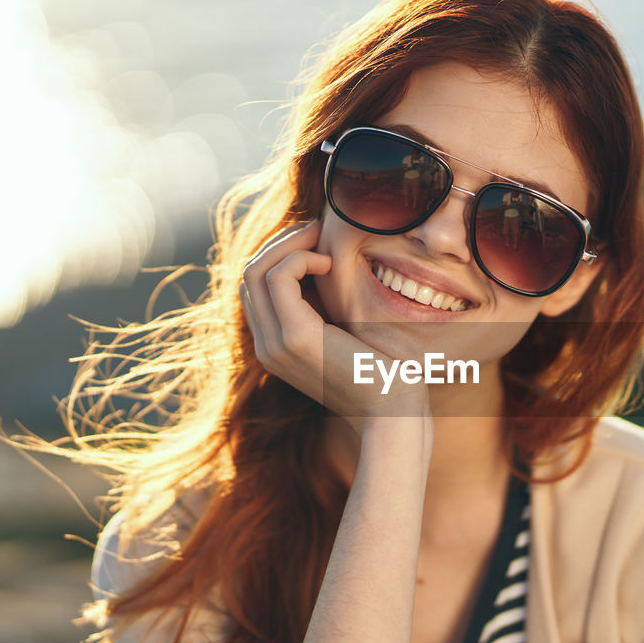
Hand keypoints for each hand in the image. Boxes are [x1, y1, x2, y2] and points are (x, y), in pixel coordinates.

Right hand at [239, 221, 430, 434]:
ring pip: (255, 270)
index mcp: (276, 346)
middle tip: (316, 229)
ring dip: (288, 244)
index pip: (255, 287)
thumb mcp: (347, 332)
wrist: (395, 413)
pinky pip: (278, 277)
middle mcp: (267, 347)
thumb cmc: (383, 374)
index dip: (279, 254)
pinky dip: (300, 258)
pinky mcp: (295, 338)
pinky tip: (329, 263)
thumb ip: (328, 307)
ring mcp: (276, 344)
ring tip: (322, 240)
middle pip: (248, 274)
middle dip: (280, 242)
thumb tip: (325, 263)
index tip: (314, 240)